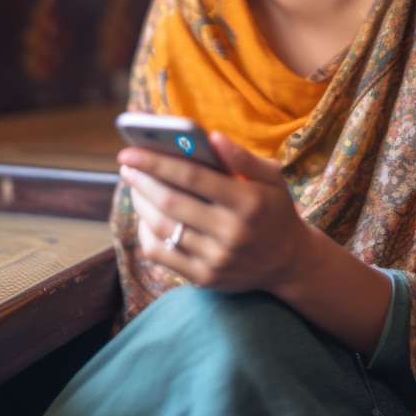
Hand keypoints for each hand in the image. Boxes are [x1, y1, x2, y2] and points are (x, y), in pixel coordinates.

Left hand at [116, 133, 313, 293]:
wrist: (289, 263)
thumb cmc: (273, 210)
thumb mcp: (271, 178)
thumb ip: (243, 158)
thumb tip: (212, 137)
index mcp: (249, 201)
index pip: (193, 176)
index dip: (157, 162)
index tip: (130, 150)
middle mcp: (232, 232)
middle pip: (172, 202)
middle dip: (142, 180)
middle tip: (127, 164)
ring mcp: (217, 259)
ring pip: (163, 227)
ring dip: (141, 202)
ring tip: (135, 184)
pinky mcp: (205, 278)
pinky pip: (162, 254)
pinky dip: (146, 231)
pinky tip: (146, 215)